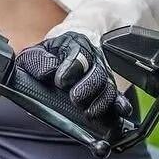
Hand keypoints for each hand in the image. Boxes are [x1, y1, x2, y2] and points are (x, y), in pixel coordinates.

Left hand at [17, 32, 132, 121]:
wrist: (67, 50)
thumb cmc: (49, 55)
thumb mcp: (37, 52)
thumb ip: (37, 61)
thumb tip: (46, 73)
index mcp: (75, 45)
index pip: (77, 55)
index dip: (70, 68)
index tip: (60, 81)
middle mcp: (93, 59)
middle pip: (96, 72)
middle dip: (87, 86)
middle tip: (76, 99)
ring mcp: (103, 73)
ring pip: (108, 86)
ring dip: (101, 100)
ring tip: (90, 113)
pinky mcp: (108, 88)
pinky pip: (119, 96)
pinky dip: (121, 104)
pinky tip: (121, 111)